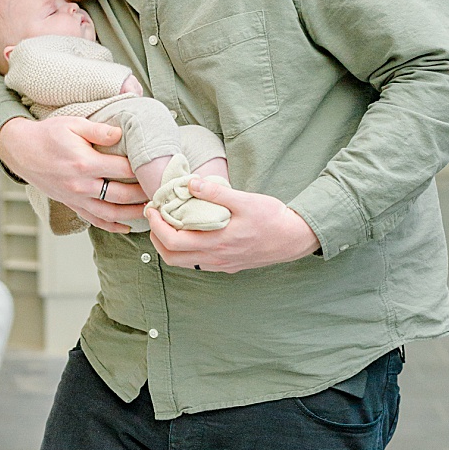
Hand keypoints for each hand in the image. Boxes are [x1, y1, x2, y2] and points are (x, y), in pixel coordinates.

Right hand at [0, 115, 146, 233]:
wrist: (21, 151)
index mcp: (84, 163)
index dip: (143, 169)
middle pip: (121, 195)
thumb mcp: (73, 124)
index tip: (159, 168)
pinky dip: (112, 226)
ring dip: (133, 214)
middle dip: (144, 194)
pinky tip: (127, 226)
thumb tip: (121, 134)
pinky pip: (94, 220)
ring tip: (151, 210)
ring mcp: (76, 198)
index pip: (123, 170)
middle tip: (162, 191)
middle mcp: (81, 185)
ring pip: (110, 213)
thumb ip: (99, 130)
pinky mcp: (71, 204)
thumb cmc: (47, 135)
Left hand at [145, 176, 321, 271]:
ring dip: (168, 246)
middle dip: (156, 236)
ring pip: (183, 263)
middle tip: (154, 216)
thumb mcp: (246, 200)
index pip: (173, 241)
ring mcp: (221, 264)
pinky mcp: (228, 266)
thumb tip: (191, 183)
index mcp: (216, 242)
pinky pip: (197, 263)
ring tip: (166, 226)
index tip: (153, 208)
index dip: (156, 226)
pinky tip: (189, 235)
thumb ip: (217, 193)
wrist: (296, 238)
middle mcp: (215, 258)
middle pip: (172, 256)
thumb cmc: (273, 218)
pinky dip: (184, 251)